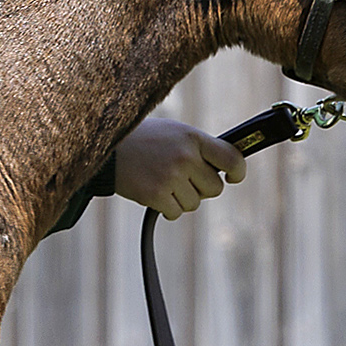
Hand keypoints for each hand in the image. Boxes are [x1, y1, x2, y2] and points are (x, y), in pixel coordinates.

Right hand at [114, 118, 245, 216]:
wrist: (107, 149)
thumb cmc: (145, 140)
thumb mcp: (175, 132)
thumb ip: (200, 147)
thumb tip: (227, 168)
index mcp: (193, 138)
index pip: (231, 158)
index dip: (238, 172)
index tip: (233, 178)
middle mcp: (185, 157)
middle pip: (214, 188)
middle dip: (202, 188)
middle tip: (184, 180)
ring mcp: (170, 176)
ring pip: (195, 203)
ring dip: (182, 198)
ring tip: (163, 182)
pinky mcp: (155, 194)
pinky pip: (176, 212)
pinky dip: (168, 208)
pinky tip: (155, 193)